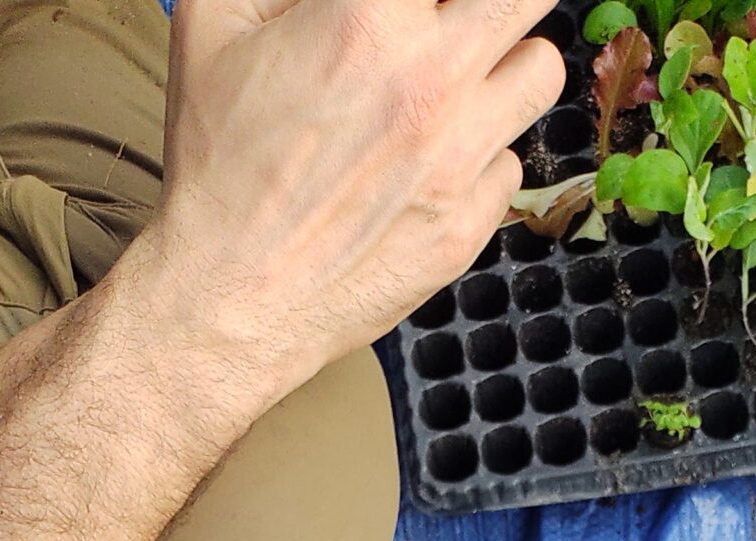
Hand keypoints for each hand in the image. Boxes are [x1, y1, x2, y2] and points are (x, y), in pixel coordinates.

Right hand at [133, 0, 564, 403]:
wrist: (228, 297)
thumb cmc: (215, 164)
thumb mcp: (214, 22)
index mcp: (370, 16)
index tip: (414, 7)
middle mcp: (432, 81)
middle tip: (465, 15)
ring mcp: (460, 158)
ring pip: (542, 69)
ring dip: (509, 60)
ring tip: (464, 75)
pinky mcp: (467, 224)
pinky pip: (511, 162)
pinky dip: (483, 153)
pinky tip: (433, 161)